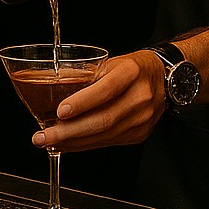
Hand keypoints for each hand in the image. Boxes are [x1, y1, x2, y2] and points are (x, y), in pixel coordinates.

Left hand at [32, 53, 166, 151]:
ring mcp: (142, 118)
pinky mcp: (139, 134)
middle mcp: (140, 96)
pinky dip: (84, 144)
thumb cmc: (132, 69)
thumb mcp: (110, 63)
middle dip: (69, 132)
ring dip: (73, 142)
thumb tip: (50, 89)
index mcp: (132, 72)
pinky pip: (107, 142)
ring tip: (50, 141)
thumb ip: (87, 76)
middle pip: (103, 119)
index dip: (82, 102)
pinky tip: (68, 144)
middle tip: (44, 136)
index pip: (107, 89)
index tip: (60, 111)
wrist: (164, 80)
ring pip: (104, 135)